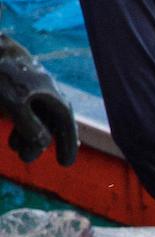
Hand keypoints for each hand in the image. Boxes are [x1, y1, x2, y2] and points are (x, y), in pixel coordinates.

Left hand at [0, 43, 75, 166]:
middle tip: (26, 159)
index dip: (67, 144)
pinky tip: (10, 134)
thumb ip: (29, 124)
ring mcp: (29, 89)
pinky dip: (18, 124)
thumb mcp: (15, 101)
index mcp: (52, 94)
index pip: (66, 124)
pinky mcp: (14, 87)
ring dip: (25, 134)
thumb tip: (42, 142)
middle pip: (49, 122)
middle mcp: (45, 92)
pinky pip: (22, 110)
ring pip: (34, 117)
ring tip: (14, 149)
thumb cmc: (3, 73)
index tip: (64, 163)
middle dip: (38, 142)